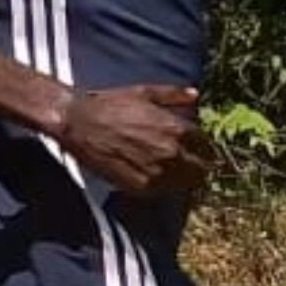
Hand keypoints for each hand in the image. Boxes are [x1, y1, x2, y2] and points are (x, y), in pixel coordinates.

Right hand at [58, 85, 212, 194]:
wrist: (80, 124)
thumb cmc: (111, 105)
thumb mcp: (145, 92)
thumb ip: (174, 95)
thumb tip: (195, 96)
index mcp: (177, 129)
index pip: (206, 146)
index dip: (203, 147)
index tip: (197, 149)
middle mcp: (171, 153)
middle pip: (200, 170)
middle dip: (197, 167)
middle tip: (189, 166)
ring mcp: (157, 173)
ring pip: (183, 184)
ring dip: (180, 179)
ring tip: (170, 173)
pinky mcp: (140, 188)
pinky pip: (162, 192)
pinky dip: (162, 187)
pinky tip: (153, 177)